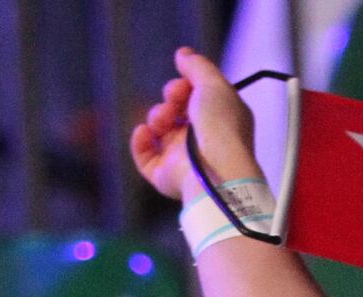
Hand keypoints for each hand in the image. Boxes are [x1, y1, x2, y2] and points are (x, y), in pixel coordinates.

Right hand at [129, 47, 259, 201]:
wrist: (216, 168)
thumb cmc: (222, 127)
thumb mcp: (215, 85)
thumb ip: (198, 67)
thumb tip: (183, 54)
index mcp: (222, 121)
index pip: (198, 98)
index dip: (186, 85)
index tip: (183, 81)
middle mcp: (204, 140)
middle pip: (177, 111)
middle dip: (171, 99)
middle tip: (175, 98)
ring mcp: (186, 159)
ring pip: (159, 130)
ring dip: (157, 116)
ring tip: (164, 119)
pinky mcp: (167, 176)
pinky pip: (145, 157)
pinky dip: (140, 142)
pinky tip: (144, 131)